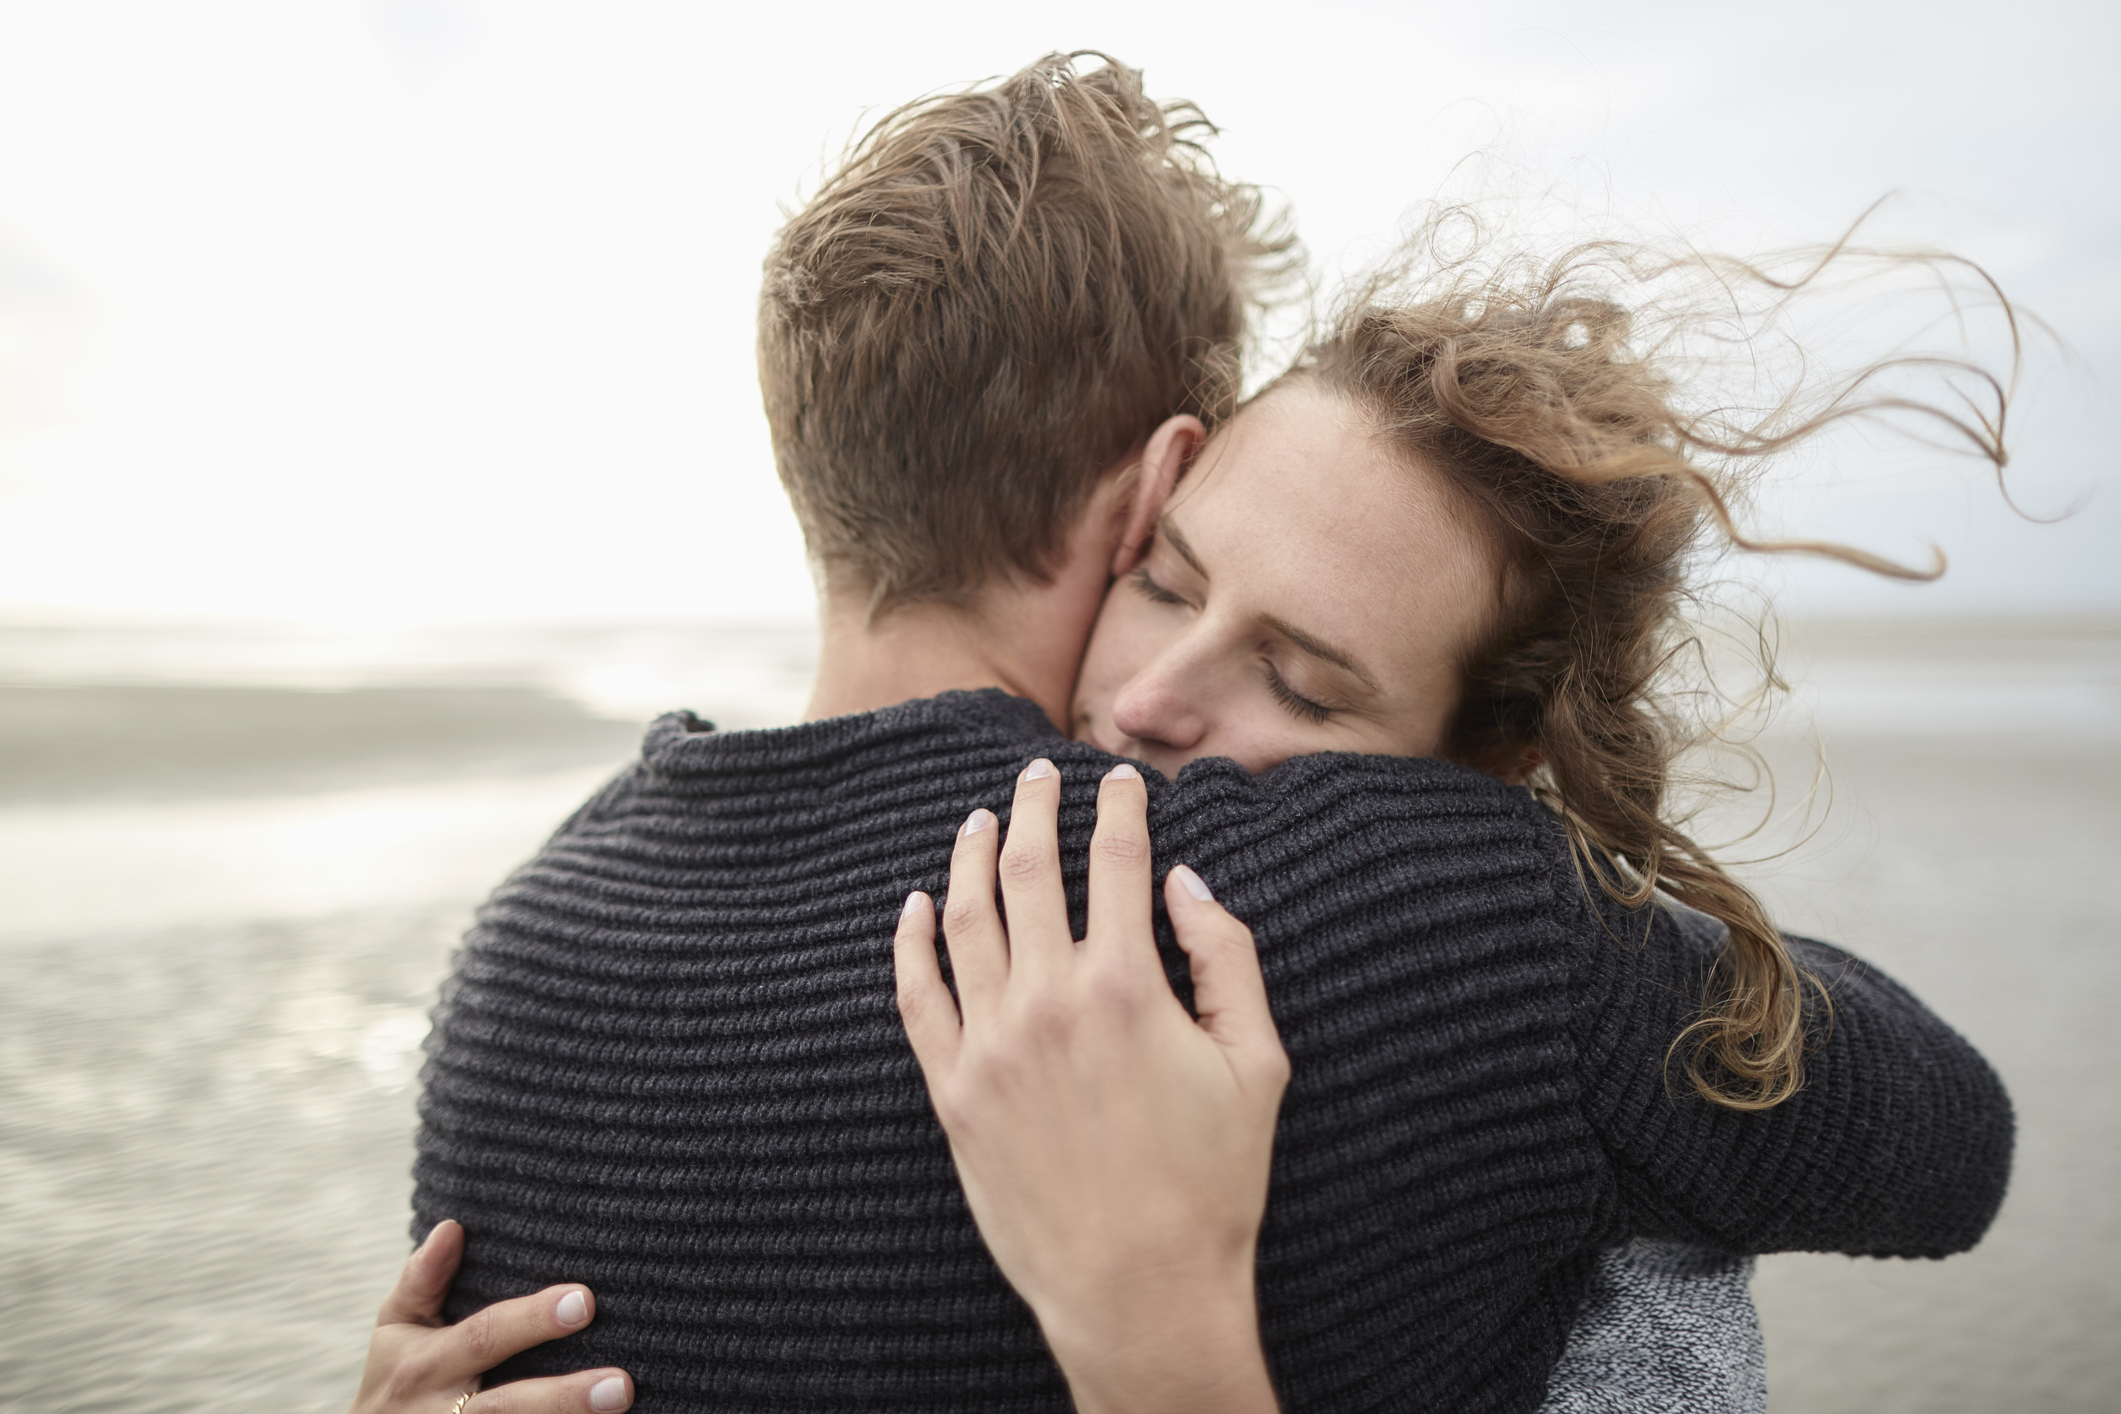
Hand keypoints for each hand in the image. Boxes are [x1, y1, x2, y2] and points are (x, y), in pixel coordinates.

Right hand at [347, 1220, 633, 1413]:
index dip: (532, 1320)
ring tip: (619, 1405)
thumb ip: (423, 1279)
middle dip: (563, 1397)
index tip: (585, 1300)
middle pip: (507, 1405)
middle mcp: (440, 1412)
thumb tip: (453, 1226)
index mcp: (426, 1365)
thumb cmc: (397, 1376)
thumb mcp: (397, 1327)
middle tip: (620, 1384)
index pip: (485, 1337)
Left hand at [894, 759, 1288, 1413]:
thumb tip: (1186, 882)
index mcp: (1125, 986)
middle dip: (1036, 807)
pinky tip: (915, 907)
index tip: (1123, 780)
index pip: (1117, 860)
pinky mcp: (951, 1091)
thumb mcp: (1256, 1064)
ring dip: (969, 856)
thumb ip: (1227, 959)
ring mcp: (989, 1045)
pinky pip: (916, 996)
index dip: (1121, 808)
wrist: (1138, 1292)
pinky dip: (911, 942)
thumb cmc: (1212, 1184)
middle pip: (1030, 870)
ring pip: (964, 920)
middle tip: (1039, 773)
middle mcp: (1046, 1001)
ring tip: (977, 819)